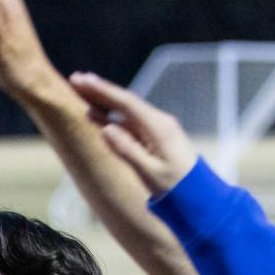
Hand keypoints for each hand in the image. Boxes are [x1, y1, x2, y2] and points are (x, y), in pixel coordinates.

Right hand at [68, 72, 196, 196]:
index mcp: (158, 127)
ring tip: (81, 92)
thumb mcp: (149, 172)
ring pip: (126, 110)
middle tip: (76, 79)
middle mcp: (159, 122)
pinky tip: (97, 113)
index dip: (103, 90)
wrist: (198, 195)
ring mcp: (157, 128)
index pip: (127, 103)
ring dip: (104, 101)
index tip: (83, 80)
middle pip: (126, 101)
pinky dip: (112, 116)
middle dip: (100, 90)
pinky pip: (130, 122)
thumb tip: (106, 129)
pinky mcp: (155, 137)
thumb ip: (127, 149)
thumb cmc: (175, 187)